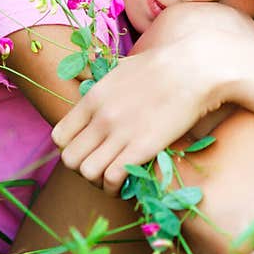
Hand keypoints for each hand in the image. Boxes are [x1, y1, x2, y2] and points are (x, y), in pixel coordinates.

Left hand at [51, 3, 253, 195]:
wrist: (194, 68)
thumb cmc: (165, 66)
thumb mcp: (122, 70)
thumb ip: (104, 87)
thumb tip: (96, 93)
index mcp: (93, 98)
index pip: (59, 137)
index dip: (71, 149)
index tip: (88, 152)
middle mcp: (100, 117)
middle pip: (69, 159)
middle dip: (82, 169)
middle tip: (101, 169)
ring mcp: (119, 133)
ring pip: (87, 173)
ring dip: (98, 182)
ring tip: (113, 180)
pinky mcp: (141, 148)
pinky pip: (112, 178)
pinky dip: (115, 187)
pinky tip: (127, 183)